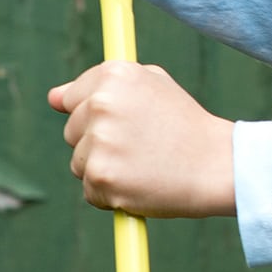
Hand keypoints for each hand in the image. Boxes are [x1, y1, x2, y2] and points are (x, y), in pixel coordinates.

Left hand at [48, 60, 235, 217]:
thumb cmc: (185, 125)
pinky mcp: (100, 176)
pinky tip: (141, 185)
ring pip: (78, 162)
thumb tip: (53, 98)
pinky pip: (90, 191)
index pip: (71, 97)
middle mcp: (102, 103)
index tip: (116, 125)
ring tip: (142, 166)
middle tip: (139, 148)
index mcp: (114, 75)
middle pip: (71, 131)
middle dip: (98, 143)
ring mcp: (99, 141)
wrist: (217, 166)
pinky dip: (110, 195)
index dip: (94, 115)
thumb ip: (103, 85)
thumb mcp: (154, 86)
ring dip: (103, 170)